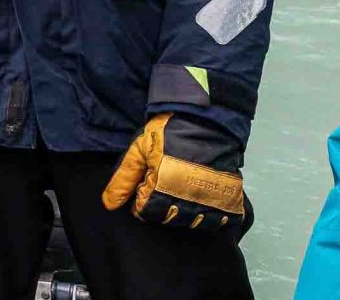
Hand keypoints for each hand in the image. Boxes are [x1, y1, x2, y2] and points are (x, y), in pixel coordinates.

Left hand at [101, 113, 246, 230]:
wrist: (206, 117)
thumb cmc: (167, 132)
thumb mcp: (139, 149)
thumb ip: (124, 178)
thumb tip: (109, 205)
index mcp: (161, 187)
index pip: (146, 213)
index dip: (141, 203)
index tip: (146, 189)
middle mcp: (186, 198)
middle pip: (170, 220)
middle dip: (163, 209)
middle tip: (165, 189)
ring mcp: (210, 198)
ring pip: (195, 223)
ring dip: (187, 214)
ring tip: (183, 194)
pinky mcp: (230, 195)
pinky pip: (223, 219)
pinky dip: (215, 217)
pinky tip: (206, 203)